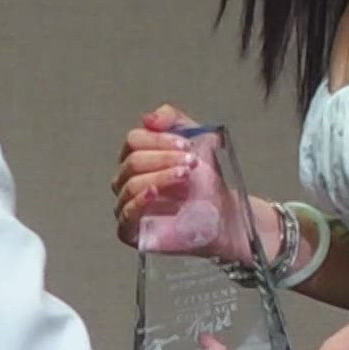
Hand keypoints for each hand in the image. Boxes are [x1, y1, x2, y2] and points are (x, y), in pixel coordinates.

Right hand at [111, 105, 249, 259]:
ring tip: (185, 176)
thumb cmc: (205, 178)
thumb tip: (148, 118)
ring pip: (131, 185)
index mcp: (137, 156)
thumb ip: (173, 119)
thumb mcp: (196, 137)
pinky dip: (139, 201)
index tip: (187, 145)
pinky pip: (126, 214)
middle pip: (133, 161)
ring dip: (160, 176)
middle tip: (191, 163)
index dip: (160, 140)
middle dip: (164, 158)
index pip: (134, 140)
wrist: (223, 211)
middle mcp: (126, 180)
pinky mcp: (131, 230)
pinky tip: (155, 193)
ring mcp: (126, 205)